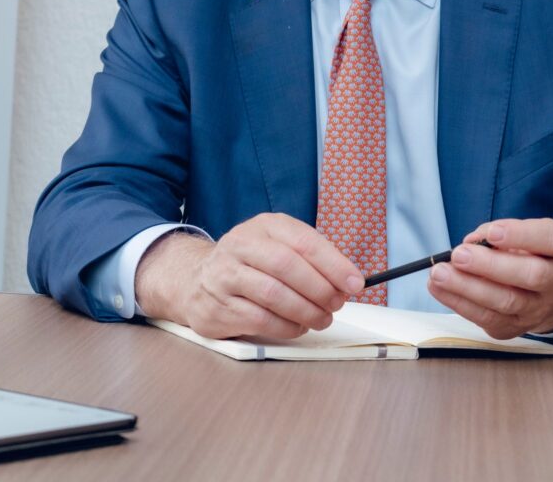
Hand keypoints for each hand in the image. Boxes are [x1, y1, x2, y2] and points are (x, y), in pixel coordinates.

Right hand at [135, 213, 362, 340]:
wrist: (197, 280)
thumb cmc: (251, 264)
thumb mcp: (278, 246)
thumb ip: (311, 259)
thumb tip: (347, 280)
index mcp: (264, 226)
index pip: (304, 241)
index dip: (334, 264)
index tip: (355, 283)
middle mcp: (241, 244)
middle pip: (288, 266)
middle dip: (320, 289)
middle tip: (337, 304)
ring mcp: (225, 275)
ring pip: (274, 295)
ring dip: (306, 312)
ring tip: (322, 319)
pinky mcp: (218, 306)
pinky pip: (260, 320)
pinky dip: (287, 327)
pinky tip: (298, 327)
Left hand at [427, 218, 552, 337]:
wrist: (552, 296)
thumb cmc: (529, 255)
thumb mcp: (521, 235)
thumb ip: (496, 232)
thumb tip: (471, 242)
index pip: (550, 239)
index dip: (521, 235)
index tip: (492, 233)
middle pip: (531, 275)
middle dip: (490, 265)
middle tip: (459, 255)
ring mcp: (537, 309)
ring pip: (506, 302)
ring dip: (468, 287)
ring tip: (440, 273)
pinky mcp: (515, 328)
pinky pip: (488, 319)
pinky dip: (460, 303)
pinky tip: (439, 288)